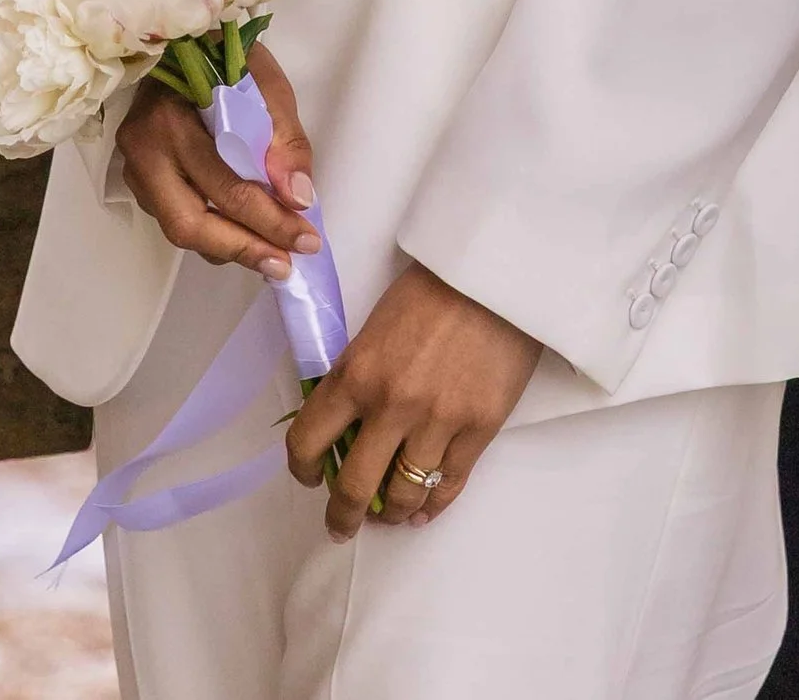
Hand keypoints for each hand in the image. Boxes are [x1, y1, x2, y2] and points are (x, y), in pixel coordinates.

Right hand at [115, 46, 321, 281]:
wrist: (178, 38)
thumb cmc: (222, 53)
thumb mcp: (265, 82)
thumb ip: (284, 140)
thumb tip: (299, 199)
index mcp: (171, 119)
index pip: (225, 187)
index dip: (270, 221)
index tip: (307, 238)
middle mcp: (143, 150)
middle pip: (190, 224)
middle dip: (243, 249)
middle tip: (285, 263)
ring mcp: (134, 168)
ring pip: (179, 229)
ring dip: (228, 248)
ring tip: (272, 255)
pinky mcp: (138, 179)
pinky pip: (175, 217)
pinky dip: (212, 232)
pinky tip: (243, 234)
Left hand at [287, 266, 540, 537]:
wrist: (496, 274)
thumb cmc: (432, 290)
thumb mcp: (376, 327)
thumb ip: (358, 375)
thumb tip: (345, 423)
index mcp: (357, 371)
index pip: (309, 439)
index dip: (303, 469)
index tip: (309, 478)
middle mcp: (391, 404)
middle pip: (354, 486)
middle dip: (342, 516)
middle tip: (340, 526)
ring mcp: (438, 421)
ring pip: (404, 496)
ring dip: (392, 514)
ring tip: (389, 515)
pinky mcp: (480, 429)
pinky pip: (449, 487)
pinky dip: (432, 508)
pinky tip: (423, 512)